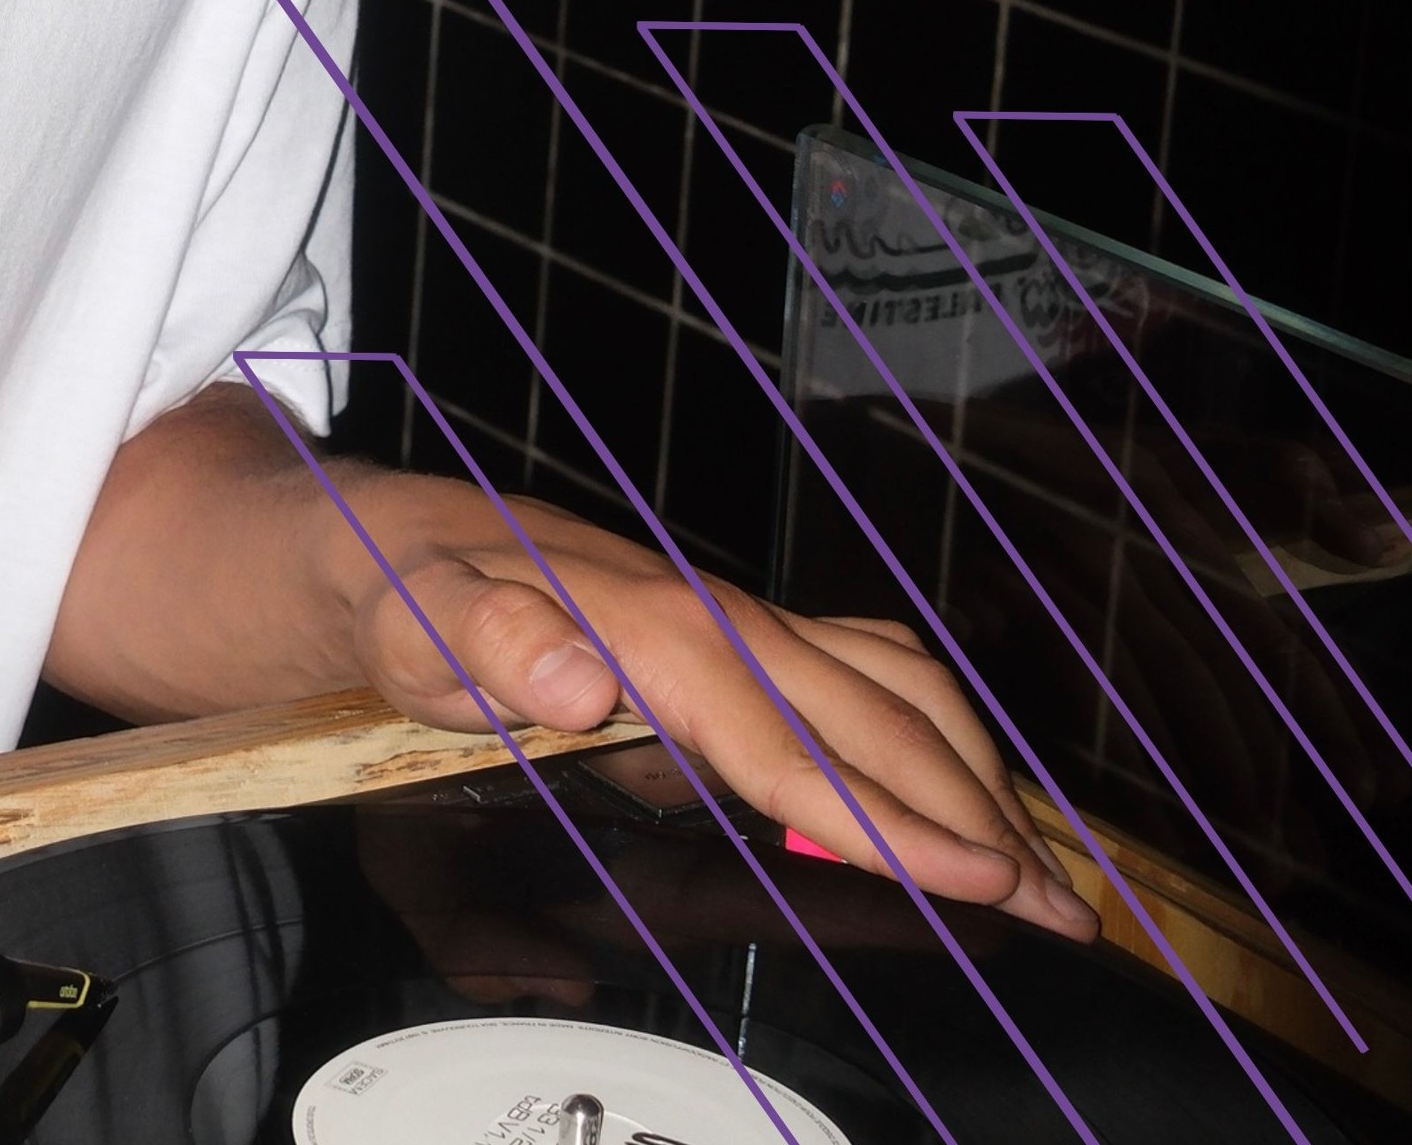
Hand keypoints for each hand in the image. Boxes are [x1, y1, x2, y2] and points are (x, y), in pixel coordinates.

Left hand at [337, 480, 1101, 942]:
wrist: (377, 536)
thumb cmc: (394, 588)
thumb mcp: (405, 614)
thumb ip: (480, 642)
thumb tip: (571, 679)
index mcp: (647, 626)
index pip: (787, 741)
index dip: (885, 814)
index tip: (979, 876)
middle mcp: (709, 615)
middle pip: (873, 716)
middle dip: (977, 812)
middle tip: (1070, 912)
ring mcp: (728, 617)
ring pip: (887, 686)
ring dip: (974, 772)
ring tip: (1049, 871)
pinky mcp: (728, 629)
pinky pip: (857, 673)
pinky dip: (930, 732)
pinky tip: (961, 790)